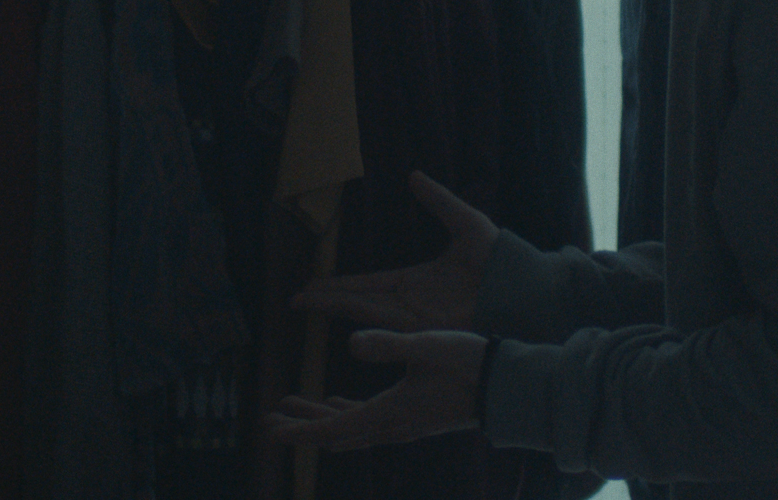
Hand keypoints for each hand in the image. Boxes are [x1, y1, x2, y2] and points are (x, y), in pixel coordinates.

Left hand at [264, 329, 487, 449]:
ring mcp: (404, 424)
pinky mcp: (414, 416)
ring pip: (350, 428)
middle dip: (300, 426)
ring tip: (291, 403)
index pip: (331, 429)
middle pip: (335, 433)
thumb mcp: (425, 346)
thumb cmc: (469, 364)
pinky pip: (368, 422)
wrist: (509, 388)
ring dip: (319, 418)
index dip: (298, 430)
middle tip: (269, 418)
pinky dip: (344, 414)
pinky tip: (335, 402)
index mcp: (388, 413)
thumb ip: (387, 345)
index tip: (269, 429)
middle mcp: (392, 426)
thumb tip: (350, 344)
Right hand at [291, 170, 497, 330]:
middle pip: (358, 301)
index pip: (367, 282)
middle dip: (327, 300)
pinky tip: (345, 326)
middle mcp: (410, 302)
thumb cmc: (503, 261)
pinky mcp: (430, 330)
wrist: (528, 289)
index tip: (314, 285)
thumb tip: (413, 175)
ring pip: (366, 313)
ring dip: (336, 309)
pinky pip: (391, 327)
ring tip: (306, 305)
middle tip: (296, 300)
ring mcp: (418, 319)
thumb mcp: (466, 222)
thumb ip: (440, 201)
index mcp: (414, 280)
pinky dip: (366, 326)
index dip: (339, 285)